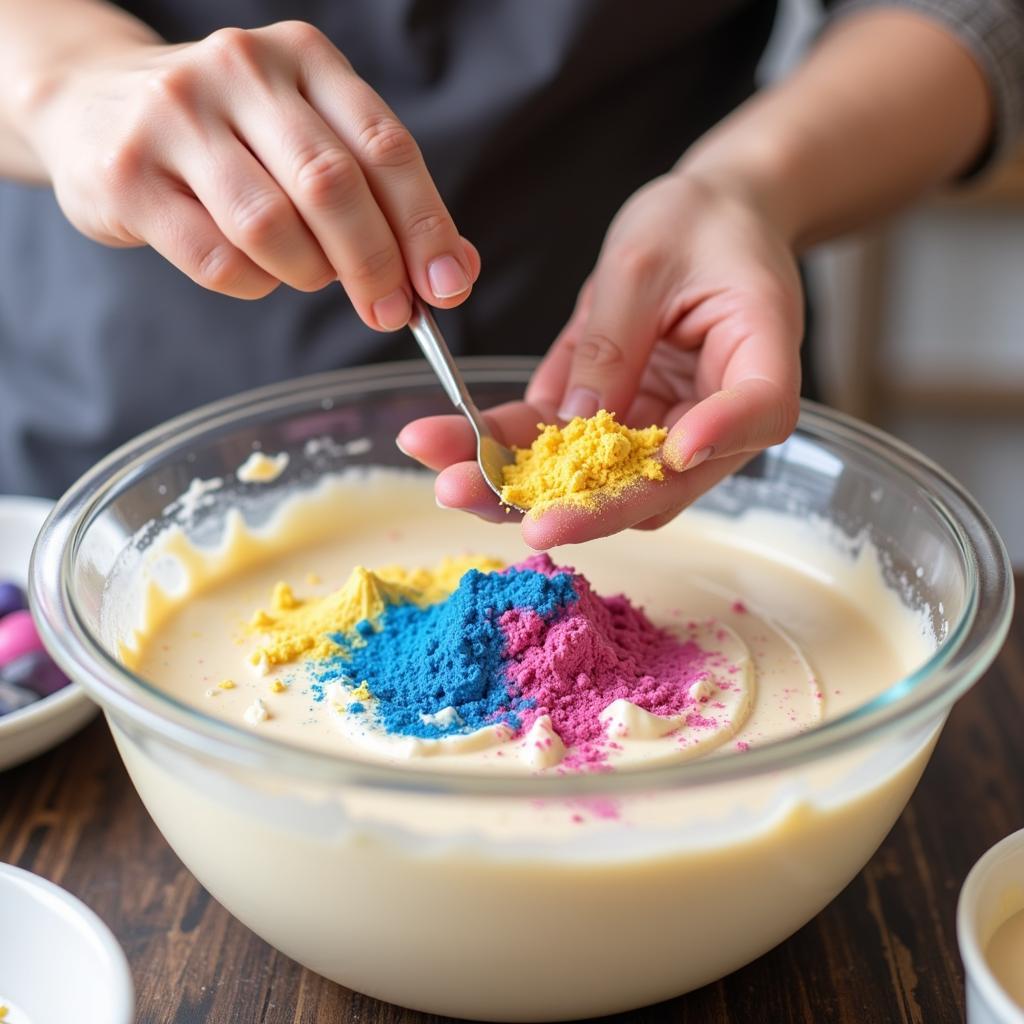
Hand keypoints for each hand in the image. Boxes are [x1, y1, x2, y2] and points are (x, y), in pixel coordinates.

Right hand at [22, 21, 478, 323]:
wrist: (92, 105)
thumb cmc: (228, 137)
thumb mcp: (311, 140)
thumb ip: (383, 197)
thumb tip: (454, 270)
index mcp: (304, 58)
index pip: (386, 147)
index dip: (425, 227)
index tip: (447, 287)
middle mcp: (241, 71)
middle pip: (332, 186)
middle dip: (374, 263)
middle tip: (390, 310)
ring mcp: (177, 117)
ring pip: (273, 225)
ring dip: (309, 273)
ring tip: (309, 274)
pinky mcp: (128, 174)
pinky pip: (217, 259)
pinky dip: (254, 284)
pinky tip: (258, 272)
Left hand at [398, 172, 802, 547]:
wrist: (696, 222)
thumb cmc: (697, 224)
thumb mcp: (647, 258)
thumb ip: (616, 340)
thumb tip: (576, 422)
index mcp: (756, 359)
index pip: (756, 414)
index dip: (719, 437)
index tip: (677, 452)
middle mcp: (710, 416)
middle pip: (660, 482)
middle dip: (589, 509)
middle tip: (533, 526)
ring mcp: (653, 429)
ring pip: (592, 483)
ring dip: (520, 492)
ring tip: (452, 484)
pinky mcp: (603, 419)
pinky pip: (549, 445)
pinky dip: (495, 450)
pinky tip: (438, 444)